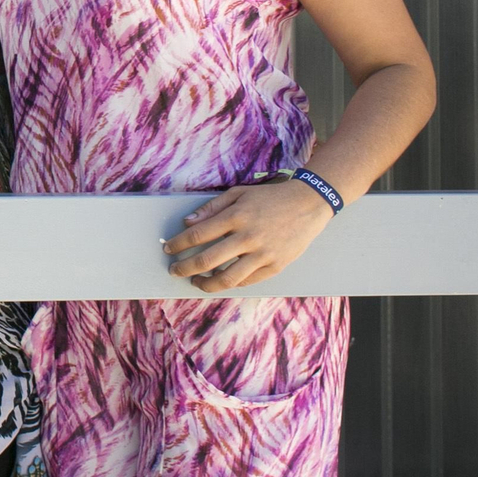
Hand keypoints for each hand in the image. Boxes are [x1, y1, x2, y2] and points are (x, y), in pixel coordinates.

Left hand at [163, 180, 334, 291]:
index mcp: (236, 216)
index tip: (168, 249)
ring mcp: (263, 253)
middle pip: (207, 260)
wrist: (309, 203)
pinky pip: (247, 281)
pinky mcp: (276, 265)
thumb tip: (187, 223)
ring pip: (227, 278)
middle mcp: (248, 236)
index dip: (178, 244)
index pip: (197, 235)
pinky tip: (220, 279)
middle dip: (184, 268)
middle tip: (174, 270)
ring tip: (196, 281)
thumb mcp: (238, 193)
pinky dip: (230, 283)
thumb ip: (211, 208)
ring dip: (206, 283)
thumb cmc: (269, 198)